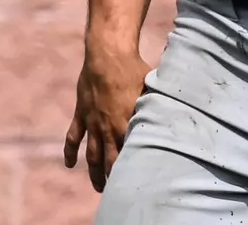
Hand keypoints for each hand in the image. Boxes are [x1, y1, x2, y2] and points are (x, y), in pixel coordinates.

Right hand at [62, 43, 149, 191]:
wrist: (107, 56)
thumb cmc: (134, 70)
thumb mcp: (152, 87)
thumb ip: (160, 103)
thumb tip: (178, 112)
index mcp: (127, 122)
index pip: (129, 152)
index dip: (132, 167)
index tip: (138, 179)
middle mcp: (108, 127)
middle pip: (108, 160)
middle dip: (112, 177)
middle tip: (116, 191)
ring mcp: (92, 123)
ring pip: (91, 155)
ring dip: (93, 172)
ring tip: (98, 187)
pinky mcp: (81, 115)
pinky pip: (73, 138)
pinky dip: (70, 153)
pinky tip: (70, 165)